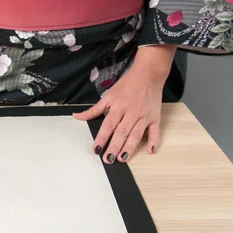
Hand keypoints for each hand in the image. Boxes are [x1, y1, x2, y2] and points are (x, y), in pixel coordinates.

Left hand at [73, 45, 176, 163]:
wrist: (148, 74)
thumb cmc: (127, 85)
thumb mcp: (108, 95)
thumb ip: (93, 109)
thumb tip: (76, 116)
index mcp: (118, 107)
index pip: (108, 125)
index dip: (102, 138)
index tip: (96, 149)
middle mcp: (131, 112)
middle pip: (122, 132)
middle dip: (114, 146)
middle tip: (108, 159)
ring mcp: (144, 115)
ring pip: (136, 134)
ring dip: (130, 147)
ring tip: (122, 158)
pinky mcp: (155, 117)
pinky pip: (155, 131)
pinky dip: (154, 140)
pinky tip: (150, 150)